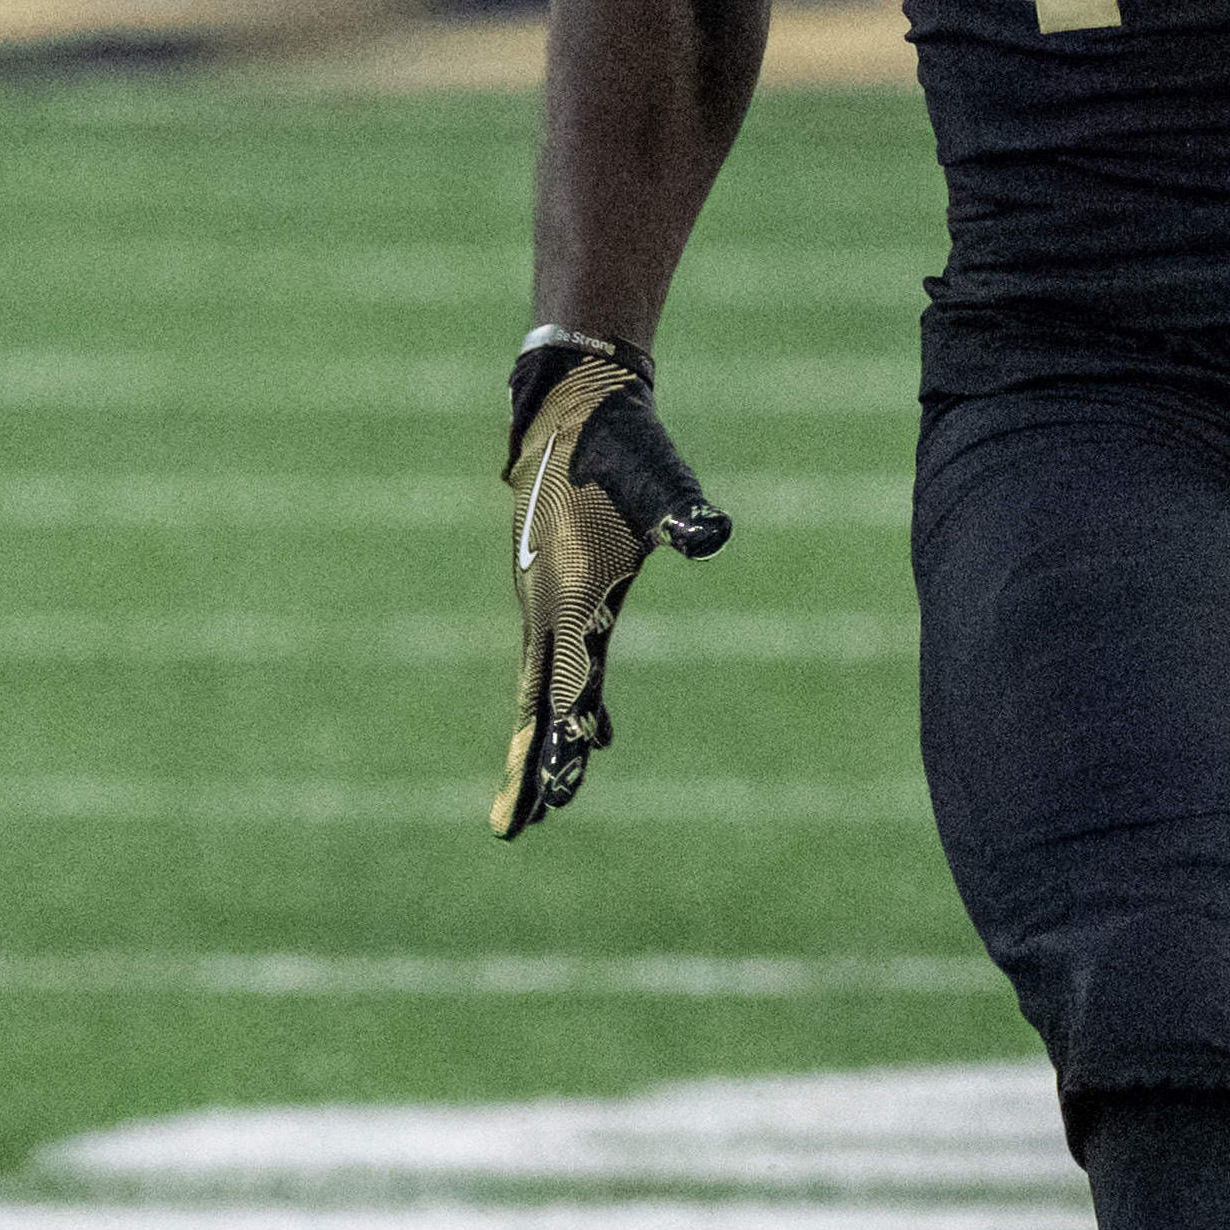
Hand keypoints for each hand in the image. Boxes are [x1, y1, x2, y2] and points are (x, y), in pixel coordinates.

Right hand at [497, 333, 730, 838]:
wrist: (575, 402)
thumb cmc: (622, 440)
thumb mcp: (658, 476)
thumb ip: (682, 511)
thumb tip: (713, 533)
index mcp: (572, 592)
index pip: (565, 684)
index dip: (561, 738)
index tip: (559, 789)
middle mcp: (548, 603)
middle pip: (539, 700)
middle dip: (532, 762)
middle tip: (516, 827)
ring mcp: (544, 596)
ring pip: (540, 683)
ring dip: (540, 738)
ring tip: (539, 797)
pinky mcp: (552, 587)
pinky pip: (551, 658)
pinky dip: (558, 698)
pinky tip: (593, 726)